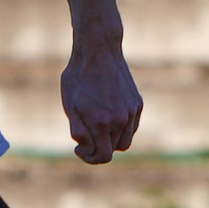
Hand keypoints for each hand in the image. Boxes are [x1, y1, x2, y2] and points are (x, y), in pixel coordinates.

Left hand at [62, 43, 142, 164]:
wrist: (99, 50)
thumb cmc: (78, 77)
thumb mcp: (70, 106)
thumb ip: (79, 131)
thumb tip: (87, 146)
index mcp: (102, 122)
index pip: (103, 157)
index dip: (89, 157)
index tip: (79, 147)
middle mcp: (121, 119)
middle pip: (114, 150)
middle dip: (98, 147)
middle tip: (85, 135)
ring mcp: (132, 112)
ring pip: (125, 141)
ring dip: (111, 139)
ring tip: (96, 124)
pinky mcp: (138, 104)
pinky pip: (132, 127)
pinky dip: (121, 128)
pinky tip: (107, 115)